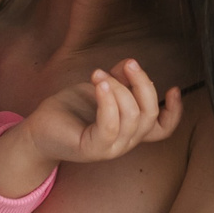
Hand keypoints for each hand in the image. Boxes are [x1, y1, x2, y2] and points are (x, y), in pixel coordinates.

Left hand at [24, 58, 184, 166]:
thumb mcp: (99, 90)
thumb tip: (129, 64)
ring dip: (119, 88)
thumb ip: (118, 80)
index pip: (162, 129)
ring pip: (132, 117)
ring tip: (98, 73)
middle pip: (149, 114)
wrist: (38, 130)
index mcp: (130, 129)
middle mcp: (125, 141)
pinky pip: (110, 126)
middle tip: (129, 63)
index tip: (174, 88)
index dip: (175, 112)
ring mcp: (111, 148)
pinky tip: (100, 84)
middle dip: (143, 84)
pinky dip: (108, 102)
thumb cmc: (69, 111)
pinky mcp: (92, 149)